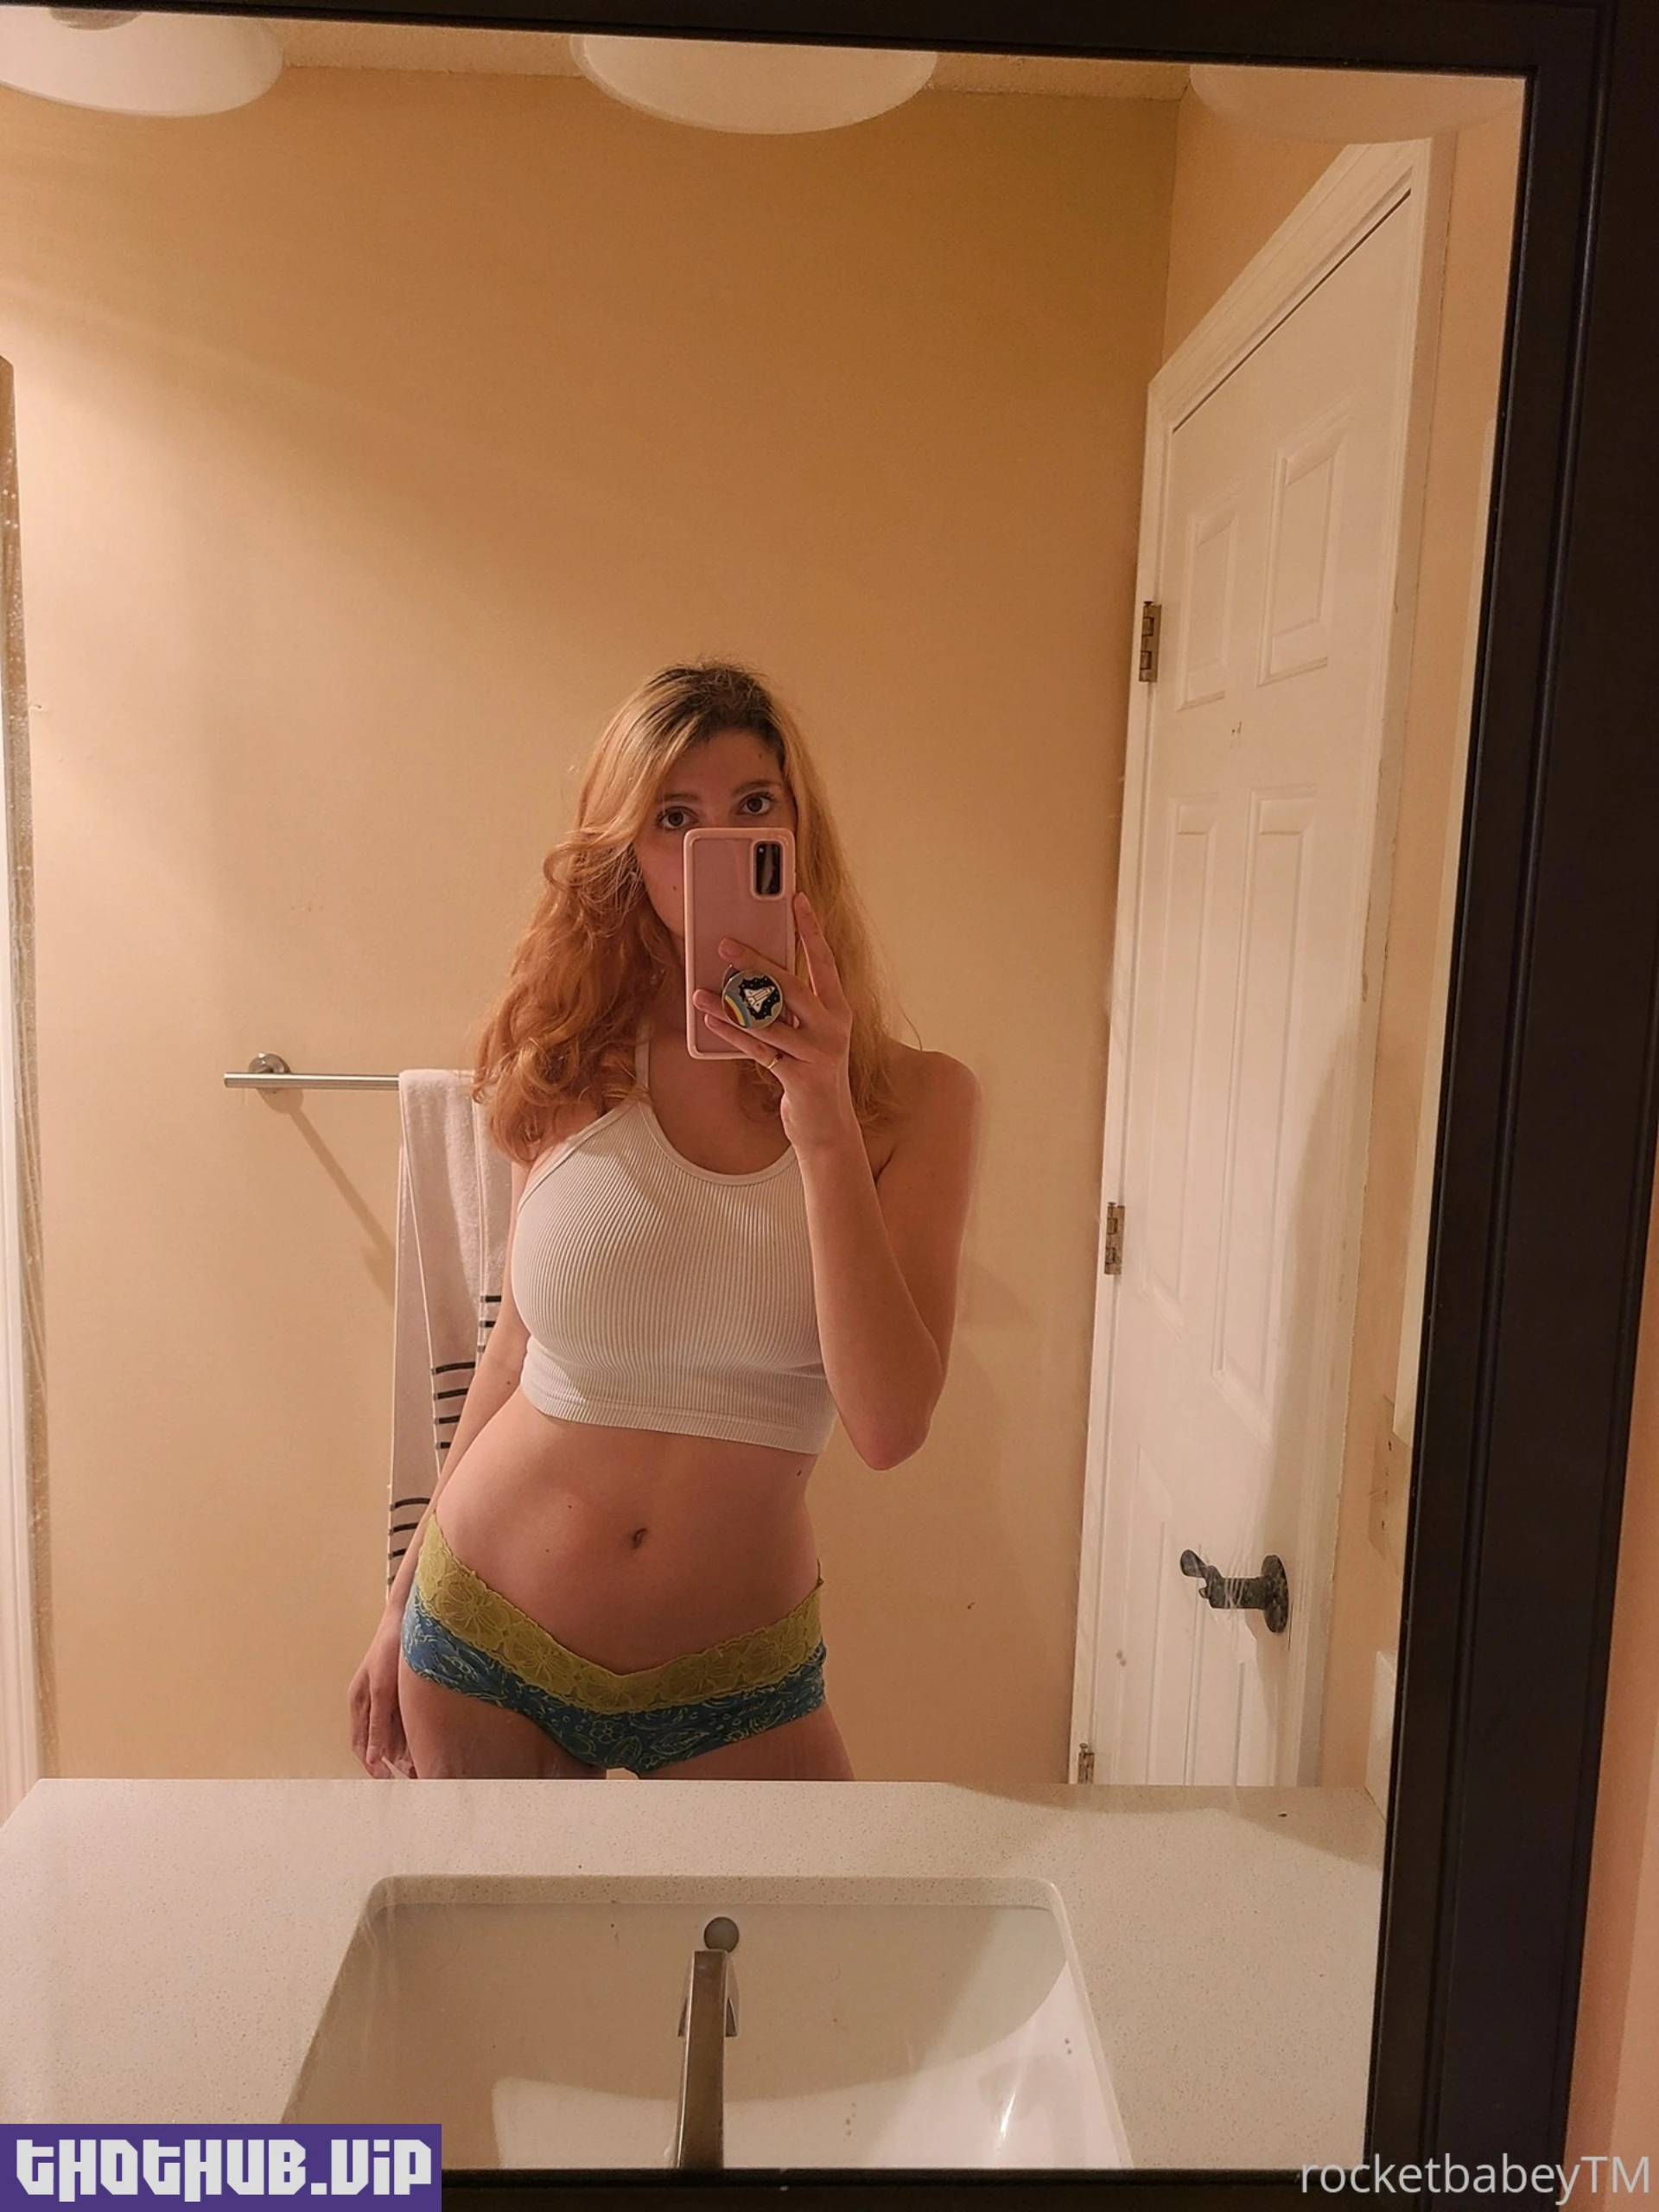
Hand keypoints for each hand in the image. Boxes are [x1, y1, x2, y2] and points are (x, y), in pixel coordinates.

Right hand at [348, 1605, 413, 1778]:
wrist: (410, 1620)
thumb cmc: (390, 1650)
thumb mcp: (382, 1690)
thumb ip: (377, 1723)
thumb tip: (371, 1757)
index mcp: (358, 1702)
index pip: (359, 1743)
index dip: (371, 1764)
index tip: (385, 1779)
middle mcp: (370, 1702)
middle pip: (376, 1741)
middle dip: (391, 1760)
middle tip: (411, 1776)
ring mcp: (386, 1697)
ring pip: (392, 1733)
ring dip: (404, 1750)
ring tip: (421, 1766)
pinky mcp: (402, 1692)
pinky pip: (404, 1721)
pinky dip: (412, 1735)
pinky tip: (426, 1743)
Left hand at [692, 891, 859, 1155]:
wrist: (828, 1128)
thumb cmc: (812, 1073)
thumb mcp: (809, 1035)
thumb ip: (790, 1008)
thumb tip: (752, 975)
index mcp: (838, 1011)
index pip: (825, 961)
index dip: (811, 929)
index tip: (797, 899)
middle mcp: (833, 1029)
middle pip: (792, 986)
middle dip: (757, 963)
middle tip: (725, 945)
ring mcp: (818, 1054)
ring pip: (768, 1020)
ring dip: (730, 1004)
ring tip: (699, 992)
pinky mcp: (800, 1078)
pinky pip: (758, 1050)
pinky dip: (732, 1034)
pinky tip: (711, 1021)